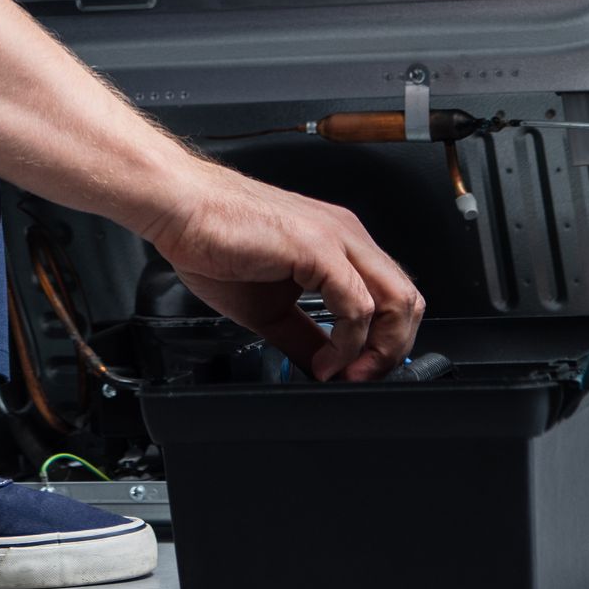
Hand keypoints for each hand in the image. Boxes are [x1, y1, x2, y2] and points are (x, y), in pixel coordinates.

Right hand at [142, 163, 424, 382]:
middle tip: (360, 379)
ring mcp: (337, 239)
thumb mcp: (269, 308)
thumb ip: (304, 336)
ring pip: (398, 301)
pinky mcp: (319, 248)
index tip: (356, 375)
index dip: (384, 345)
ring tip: (347, 375)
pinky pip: (358, 306)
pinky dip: (349, 345)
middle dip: (393, 351)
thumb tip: (326, 369)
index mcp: (339, 244)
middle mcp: (347, 236)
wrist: (180, 208)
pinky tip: (324, 361)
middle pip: (408, 300)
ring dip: (380, 351)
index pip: (392, 297)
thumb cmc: (214, 240)